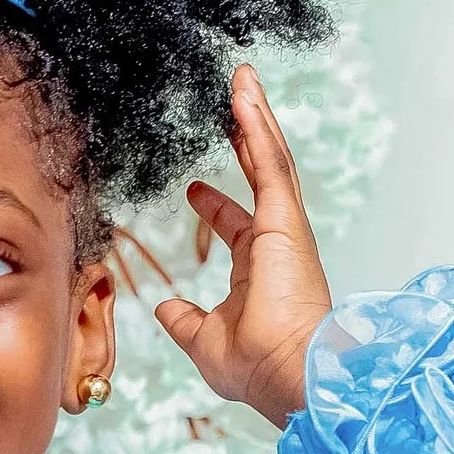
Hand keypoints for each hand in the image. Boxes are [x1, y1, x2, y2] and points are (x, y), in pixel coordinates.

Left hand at [151, 62, 333, 425]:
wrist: (289, 376)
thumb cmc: (257, 369)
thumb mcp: (204, 341)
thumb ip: (185, 321)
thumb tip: (163, 308)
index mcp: (259, 270)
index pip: (237, 225)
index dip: (215, 206)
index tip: (192, 188)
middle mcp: (276, 243)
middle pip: (260, 177)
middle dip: (245, 138)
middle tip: (232, 102)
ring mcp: (285, 228)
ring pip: (269, 159)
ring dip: (254, 116)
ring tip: (240, 77)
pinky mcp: (287, 220)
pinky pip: (270, 163)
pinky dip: (256, 126)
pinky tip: (242, 95)